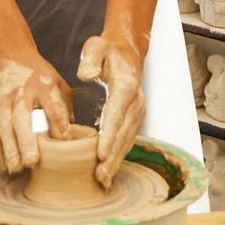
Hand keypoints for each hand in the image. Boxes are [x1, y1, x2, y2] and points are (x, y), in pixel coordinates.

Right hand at [0, 50, 72, 174]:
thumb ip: (65, 108)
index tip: (63, 142)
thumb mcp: (58, 83)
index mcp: (44, 84)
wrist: (7, 54)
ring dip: (9, 150)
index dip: (59, 124)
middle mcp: (22, 92)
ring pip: (3, 127)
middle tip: (32, 162)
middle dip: (26, 141)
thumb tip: (71, 139)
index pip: (53, 106)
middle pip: (22, 118)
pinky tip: (4, 164)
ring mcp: (2, 100)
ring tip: (17, 169)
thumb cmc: (38, 75)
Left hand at [77, 32, 145, 187]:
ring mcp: (138, 111)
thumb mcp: (96, 46)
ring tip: (103, 178)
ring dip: (117, 160)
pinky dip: (120, 155)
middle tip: (99, 175)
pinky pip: (128, 139)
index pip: (116, 114)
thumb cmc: (108, 51)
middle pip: (123, 133)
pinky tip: (110, 169)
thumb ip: (90, 58)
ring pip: (127, 140)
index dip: (109, 135)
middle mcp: (136, 102)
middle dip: (112, 156)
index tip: (100, 154)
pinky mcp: (135, 118)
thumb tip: (85, 76)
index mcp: (126, 86)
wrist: (127, 52)